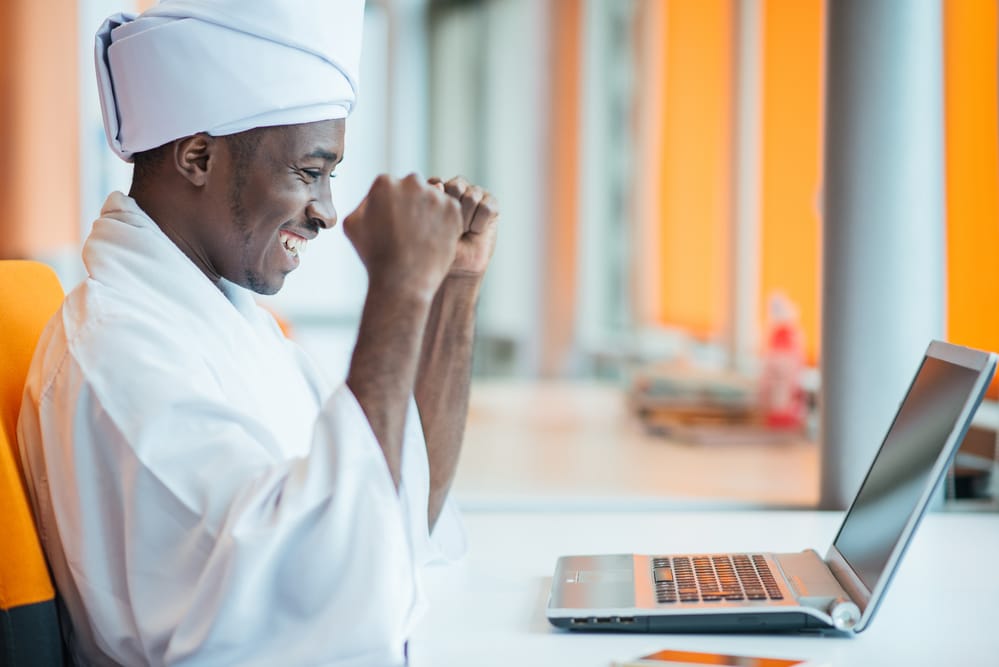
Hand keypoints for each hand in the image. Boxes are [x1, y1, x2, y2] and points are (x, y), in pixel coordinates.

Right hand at [344, 174, 462, 299]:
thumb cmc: (375, 256)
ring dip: (428, 212)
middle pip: (413, 188)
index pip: (390, 186)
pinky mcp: (453, 209)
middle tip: (408, 231)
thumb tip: (374, 195)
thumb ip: (363, 203)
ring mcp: (435, 195)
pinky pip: (448, 210)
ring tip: (420, 238)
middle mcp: (411, 182)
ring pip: (432, 198)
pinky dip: (443, 222)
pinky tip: (433, 239)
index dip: (391, 206)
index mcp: (384, 183)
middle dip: (411, 204)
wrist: (403, 281)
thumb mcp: (352, 225)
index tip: (392, 224)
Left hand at [428, 176, 498, 278]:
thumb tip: (440, 183)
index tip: (435, 222)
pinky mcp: (491, 203)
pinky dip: (479, 223)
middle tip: (451, 228)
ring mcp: (474, 193)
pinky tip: (476, 231)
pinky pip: (486, 208)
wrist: (460, 265)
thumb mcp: (429, 226)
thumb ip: (431, 203)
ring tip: (463, 231)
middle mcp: (456, 187)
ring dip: (466, 220)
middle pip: (456, 186)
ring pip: (471, 198)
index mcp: (436, 189)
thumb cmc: (440, 246)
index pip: (438, 182)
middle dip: (453, 212)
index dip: (437, 204)